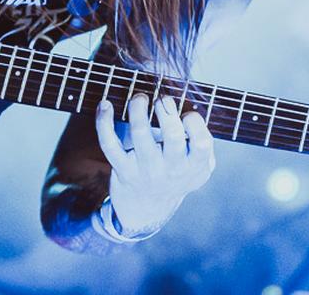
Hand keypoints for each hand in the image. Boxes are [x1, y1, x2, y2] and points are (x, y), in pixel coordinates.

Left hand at [94, 94, 214, 235]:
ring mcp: (145, 168)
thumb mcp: (200, 169)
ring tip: (140, 98)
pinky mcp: (122, 168)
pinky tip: (105, 105)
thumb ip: (204, 145)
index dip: (195, 122)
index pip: (201, 142)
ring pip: (140, 132)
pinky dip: (104, 122)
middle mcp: (171, 169)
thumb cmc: (177, 177)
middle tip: (161, 99)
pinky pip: (109, 143)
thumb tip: (194, 112)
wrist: (147, 209)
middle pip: (173, 135)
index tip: (186, 115)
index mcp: (193, 166)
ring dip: (138, 107)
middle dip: (166, 109)